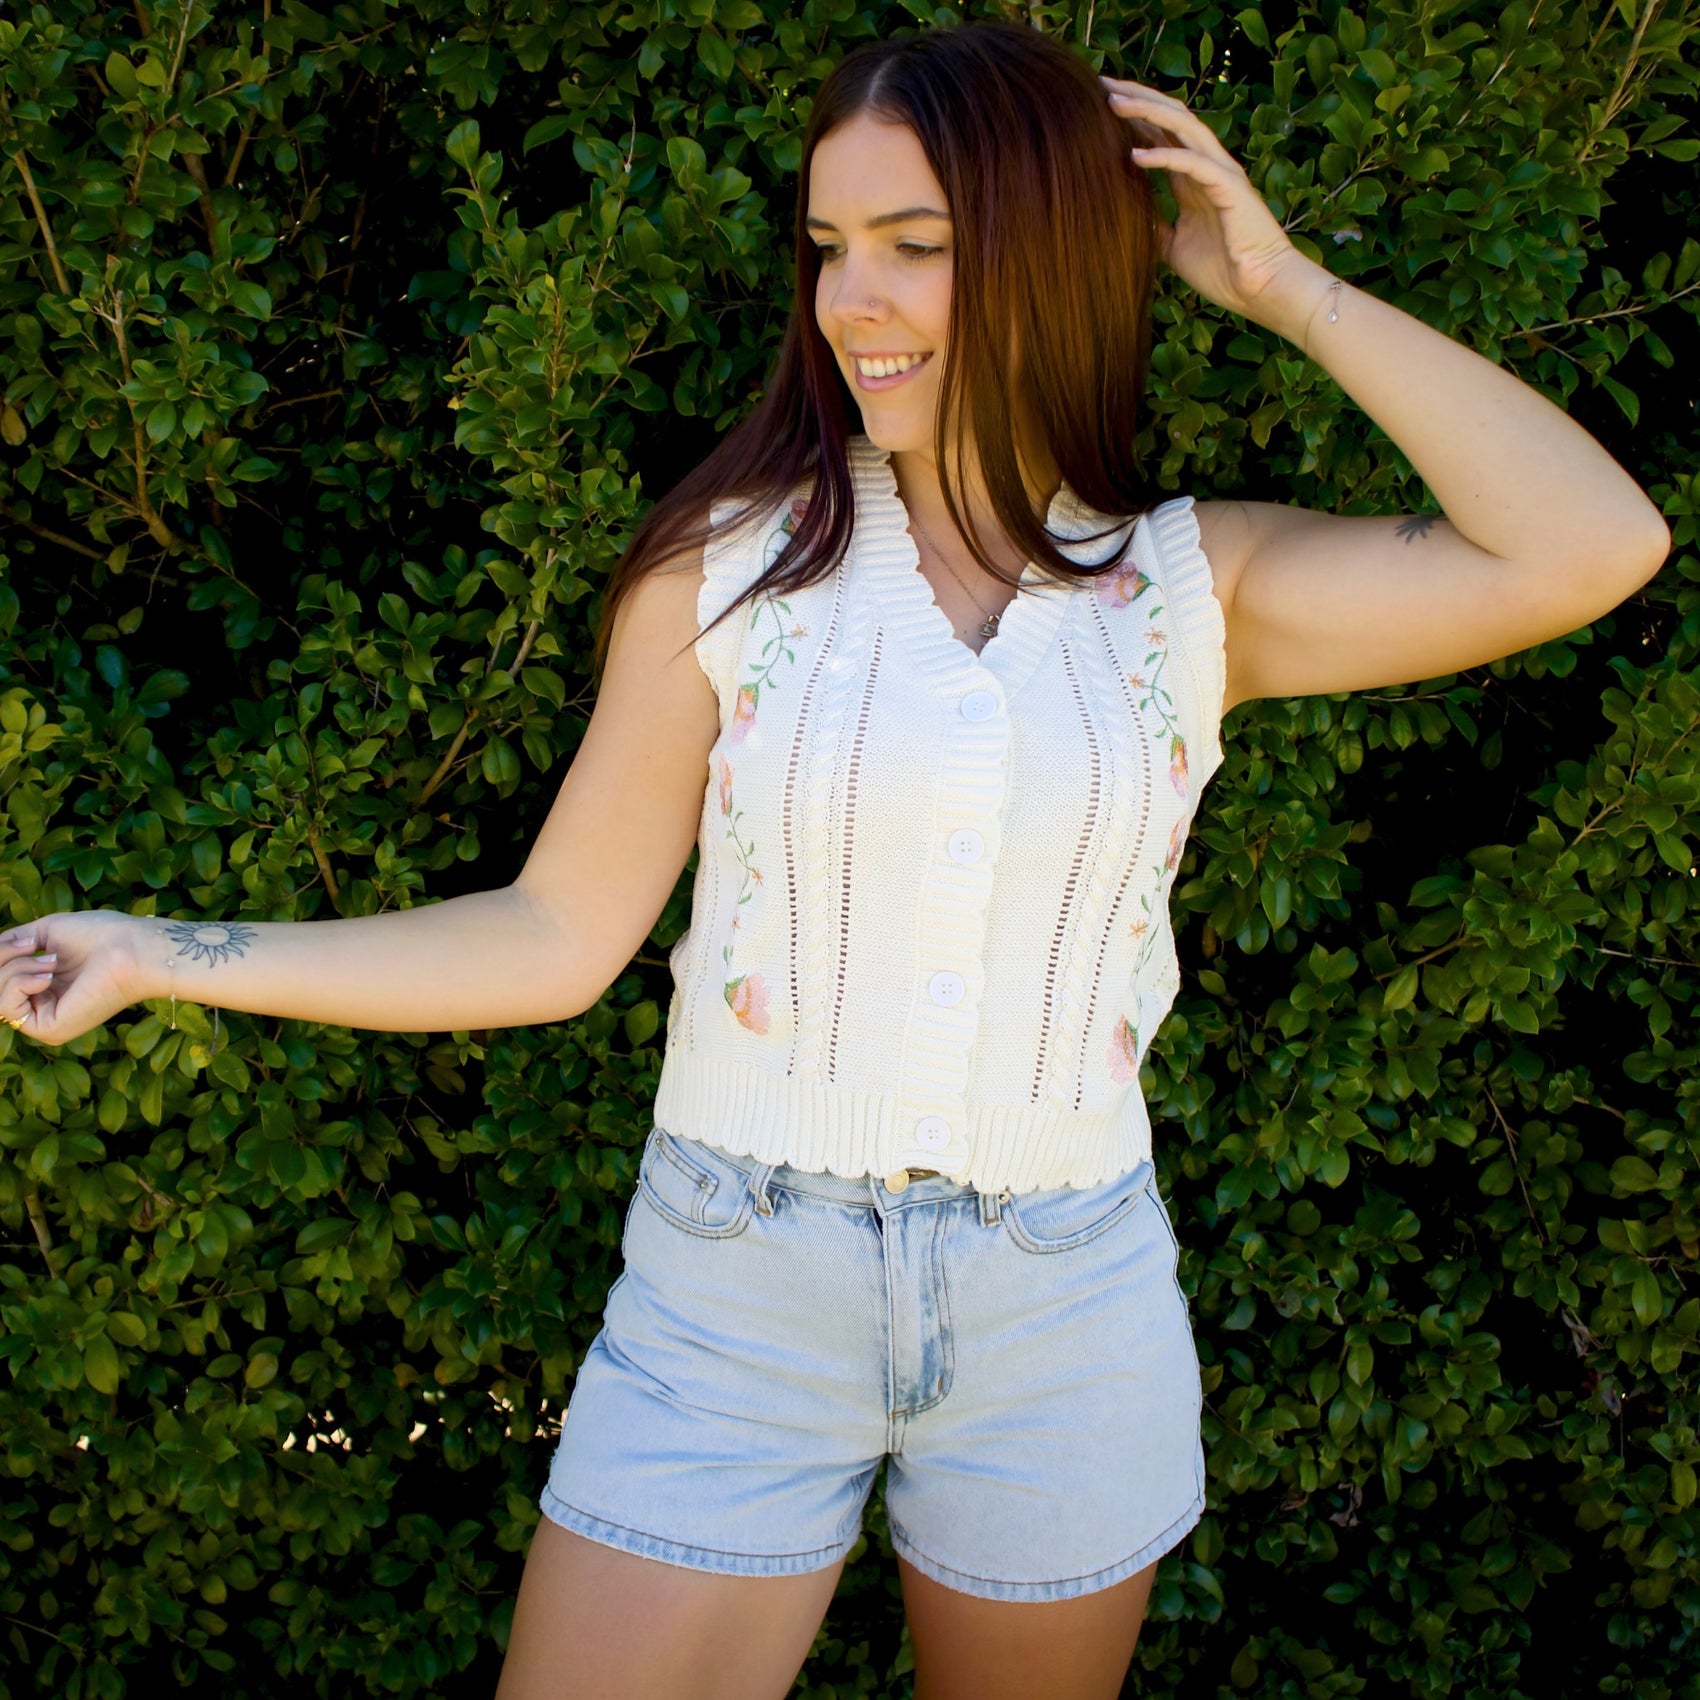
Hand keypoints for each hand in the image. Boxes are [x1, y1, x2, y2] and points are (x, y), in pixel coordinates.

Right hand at [0, 911, 151, 1047]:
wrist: (131, 947)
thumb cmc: (99, 935)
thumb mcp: (43, 933)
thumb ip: (10, 945)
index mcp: (43, 987)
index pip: (2, 978)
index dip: (1, 956)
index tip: (25, 941)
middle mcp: (43, 1007)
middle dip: (4, 957)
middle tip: (34, 945)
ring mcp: (47, 1021)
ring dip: (15, 969)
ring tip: (51, 961)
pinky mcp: (51, 1030)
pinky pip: (10, 1008)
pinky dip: (20, 984)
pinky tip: (49, 976)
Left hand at [1100, 75, 1316, 323]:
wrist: (1258, 290)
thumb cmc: (1223, 270)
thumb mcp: (1173, 246)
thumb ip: (1153, 225)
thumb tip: (1125, 218)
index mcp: (1193, 178)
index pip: (1161, 134)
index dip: (1133, 117)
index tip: (1098, 105)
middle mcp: (1207, 166)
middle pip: (1170, 117)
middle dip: (1137, 98)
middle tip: (1101, 84)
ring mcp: (1220, 172)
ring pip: (1182, 127)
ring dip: (1147, 112)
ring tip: (1114, 102)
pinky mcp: (1229, 187)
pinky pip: (1193, 163)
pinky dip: (1165, 156)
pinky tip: (1135, 155)